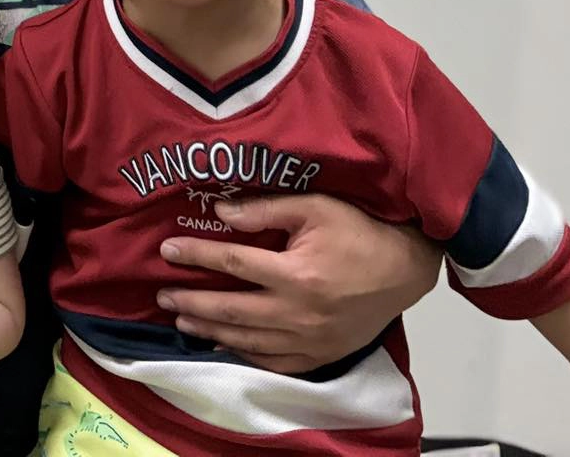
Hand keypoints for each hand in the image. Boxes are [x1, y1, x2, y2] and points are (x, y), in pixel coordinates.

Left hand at [155, 194, 440, 372]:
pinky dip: (244, 355)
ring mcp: (310, 339)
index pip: (233, 262)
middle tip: (163, 295)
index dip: (197, 255)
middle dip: (192, 301)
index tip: (167, 250)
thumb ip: (267, 209)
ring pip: (248, 340)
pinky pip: (274, 362)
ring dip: (210, 330)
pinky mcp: (320, 355)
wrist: (406, 270)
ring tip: (182, 320)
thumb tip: (222, 211)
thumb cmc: (360, 231)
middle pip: (232, 309)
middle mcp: (300, 313)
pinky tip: (223, 345)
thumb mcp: (316, 207)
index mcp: (297, 274)